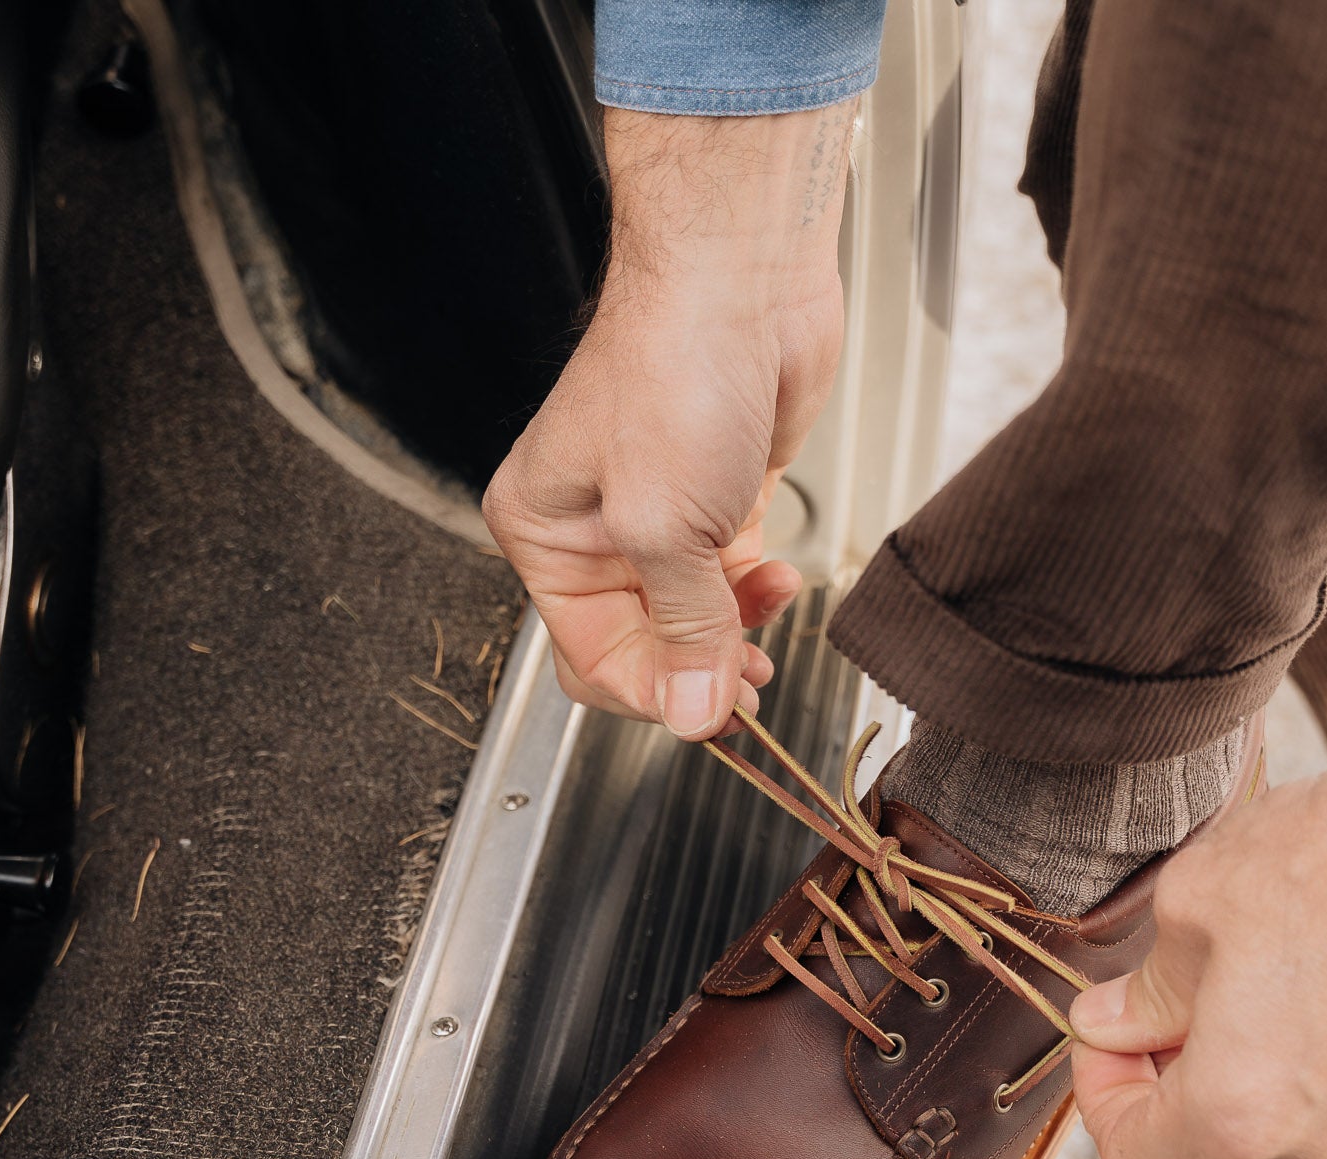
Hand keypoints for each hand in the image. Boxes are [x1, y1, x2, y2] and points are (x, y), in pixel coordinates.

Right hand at [483, 104, 854, 737]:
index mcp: (545, 535)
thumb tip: (691, 712)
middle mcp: (594, 532)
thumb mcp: (665, 524)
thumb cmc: (673, 364)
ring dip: (734, 639)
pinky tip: (781, 581)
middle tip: (749, 690)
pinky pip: (730, 581)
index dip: (651, 692)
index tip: (707, 707)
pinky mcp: (715, 500)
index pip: (590, 658)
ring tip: (768, 640)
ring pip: (693, 620)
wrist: (741, 276)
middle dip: (696, 671)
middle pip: (643, 647)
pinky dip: (757, 595)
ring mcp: (658, 517)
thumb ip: (684, 628)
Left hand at [1067, 642, 1326, 1158]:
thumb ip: (1141, 992)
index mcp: (1236, 1111)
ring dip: (1231, 1131)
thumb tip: (1106, 1025)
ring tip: (1224, 1037)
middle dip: (1159, 1123)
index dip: (1104, 1102)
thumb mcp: (1192, 907)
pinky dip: (1303, 1113)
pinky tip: (1298, 1030)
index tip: (1110, 1038)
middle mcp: (1313, 1148)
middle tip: (1154, 1038)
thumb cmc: (1326, 864)